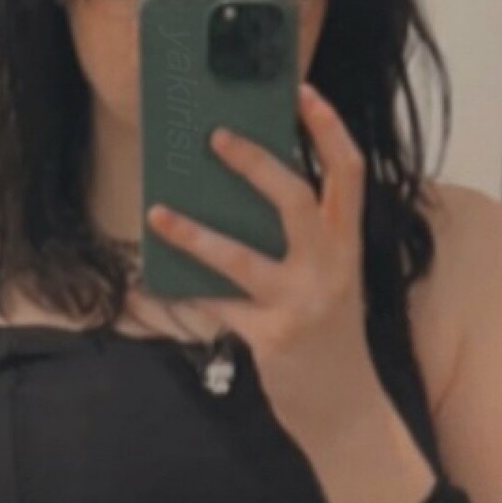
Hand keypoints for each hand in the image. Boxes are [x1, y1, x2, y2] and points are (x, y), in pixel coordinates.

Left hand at [145, 80, 375, 438]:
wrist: (346, 412)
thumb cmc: (328, 337)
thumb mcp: (328, 282)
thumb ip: (299, 243)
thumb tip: (232, 199)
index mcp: (347, 245)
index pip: (347, 173)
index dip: (327, 129)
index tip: (301, 91)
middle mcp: (331, 267)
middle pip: (295, 199)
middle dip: (255, 164)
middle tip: (214, 136)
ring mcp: (302, 303)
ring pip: (241, 258)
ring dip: (194, 235)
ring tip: (158, 213)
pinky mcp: (272, 338)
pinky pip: (218, 307)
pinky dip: (184, 294)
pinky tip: (154, 283)